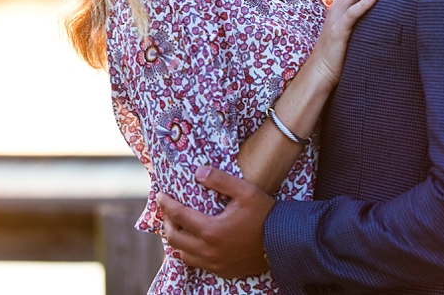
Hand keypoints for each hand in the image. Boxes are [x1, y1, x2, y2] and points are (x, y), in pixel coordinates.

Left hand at [157, 166, 275, 277]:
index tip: (160, 196)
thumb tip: (198, 172)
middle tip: (167, 212)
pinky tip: (193, 243)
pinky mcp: (222, 271)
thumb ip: (220, 180)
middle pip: (175, 238)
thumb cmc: (265, 214)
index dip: (166, 205)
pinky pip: (197, 264)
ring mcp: (215, 263)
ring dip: (176, 240)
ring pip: (183, 254)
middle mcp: (209, 250)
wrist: (284, 242)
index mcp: (212, 230)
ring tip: (177, 227)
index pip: (179, 216)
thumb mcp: (245, 191)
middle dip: (167, 223)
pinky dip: (189, 253)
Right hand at [309, 0, 388, 87]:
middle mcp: (338, 8)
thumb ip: (361, 18)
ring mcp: (338, 18)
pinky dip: (364, 4)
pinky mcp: (340, 32)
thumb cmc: (338, 53)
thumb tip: (380, 9)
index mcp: (342, 6)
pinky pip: (353, 14)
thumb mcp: (351, 31)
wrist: (320, 72)